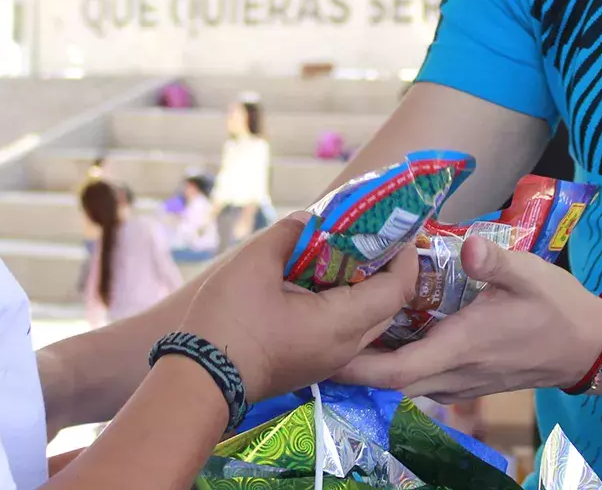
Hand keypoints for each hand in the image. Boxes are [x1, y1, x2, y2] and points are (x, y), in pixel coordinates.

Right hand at [181, 214, 414, 402]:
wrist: (199, 381)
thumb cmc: (227, 321)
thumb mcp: (254, 263)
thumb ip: (289, 234)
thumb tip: (309, 220)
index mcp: (340, 323)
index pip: (396, 290)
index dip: (402, 258)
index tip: (395, 232)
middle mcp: (345, 347)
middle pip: (388, 308)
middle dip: (386, 272)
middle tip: (369, 240)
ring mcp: (331, 362)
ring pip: (367, 324)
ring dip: (365, 291)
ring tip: (343, 259)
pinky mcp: (314, 368)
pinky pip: (346, 335)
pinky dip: (346, 308)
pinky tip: (320, 287)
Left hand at [337, 234, 601, 400]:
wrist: (587, 346)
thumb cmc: (557, 308)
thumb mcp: (529, 274)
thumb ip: (494, 262)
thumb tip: (468, 246)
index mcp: (460, 348)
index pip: (395, 373)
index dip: (355, 365)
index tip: (324, 343)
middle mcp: (453, 373)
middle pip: (386, 383)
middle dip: (352, 362)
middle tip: (324, 324)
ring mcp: (459, 382)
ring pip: (402, 382)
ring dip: (373, 361)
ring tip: (347, 321)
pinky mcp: (464, 379)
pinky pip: (419, 377)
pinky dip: (396, 360)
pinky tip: (388, 329)